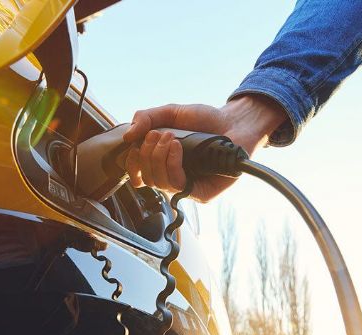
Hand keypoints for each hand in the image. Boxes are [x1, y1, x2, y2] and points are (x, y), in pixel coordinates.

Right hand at [123, 94, 287, 201]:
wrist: (234, 121)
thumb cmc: (205, 120)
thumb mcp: (170, 113)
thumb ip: (146, 118)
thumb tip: (127, 136)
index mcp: (162, 163)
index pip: (138, 175)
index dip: (131, 164)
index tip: (134, 146)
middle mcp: (173, 177)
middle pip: (146, 179)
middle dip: (147, 154)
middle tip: (158, 134)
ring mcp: (187, 186)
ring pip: (159, 183)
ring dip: (158, 157)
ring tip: (170, 138)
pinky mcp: (201, 193)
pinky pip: (177, 185)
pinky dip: (172, 164)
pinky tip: (178, 147)